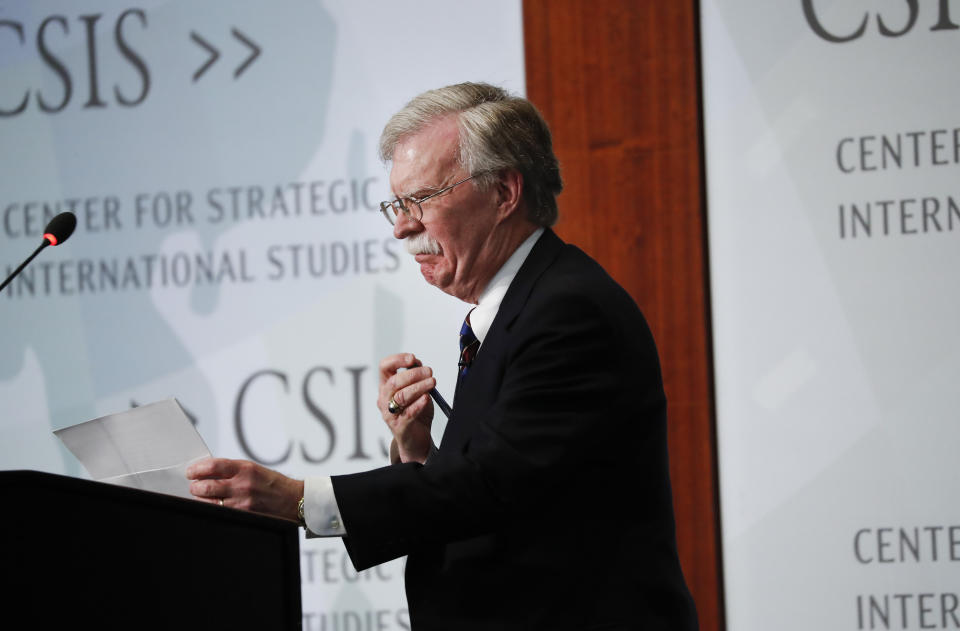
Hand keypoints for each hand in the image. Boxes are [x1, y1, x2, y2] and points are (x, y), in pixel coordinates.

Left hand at [186, 458, 302, 522]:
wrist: (292, 500)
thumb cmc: (273, 484)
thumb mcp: (254, 469)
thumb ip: (231, 469)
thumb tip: (208, 471)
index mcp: (245, 469)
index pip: (212, 466)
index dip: (197, 469)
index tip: (191, 471)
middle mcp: (242, 485)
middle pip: (206, 486)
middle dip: (195, 486)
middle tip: (194, 485)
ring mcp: (242, 502)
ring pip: (209, 502)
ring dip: (200, 498)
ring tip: (202, 495)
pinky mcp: (243, 514)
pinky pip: (219, 512)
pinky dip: (211, 508)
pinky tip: (212, 504)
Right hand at [378, 353, 434, 463]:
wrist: (416, 440)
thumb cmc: (415, 412)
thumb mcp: (416, 391)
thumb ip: (415, 377)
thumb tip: (418, 363)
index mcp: (386, 386)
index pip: (384, 367)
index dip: (397, 359)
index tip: (412, 358)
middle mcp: (384, 399)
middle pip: (394, 381)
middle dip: (413, 374)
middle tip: (429, 372)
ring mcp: (390, 414)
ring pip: (401, 396)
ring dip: (419, 387)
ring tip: (432, 382)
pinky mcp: (399, 427)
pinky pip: (408, 413)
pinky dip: (418, 404)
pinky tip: (426, 399)